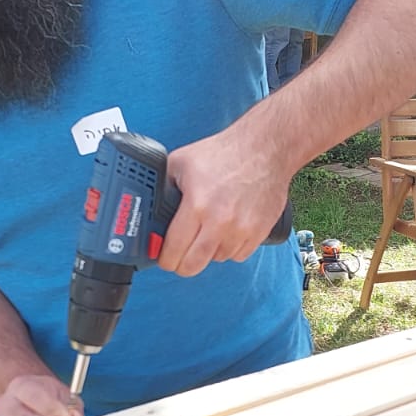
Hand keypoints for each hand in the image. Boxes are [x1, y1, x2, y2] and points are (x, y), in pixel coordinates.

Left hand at [160, 125, 290, 276]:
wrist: (264, 149)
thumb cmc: (226, 153)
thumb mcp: (181, 163)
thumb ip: (164, 187)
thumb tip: (150, 206)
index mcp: (197, 205)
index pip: (174, 250)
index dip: (164, 258)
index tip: (164, 257)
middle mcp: (220, 222)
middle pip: (193, 265)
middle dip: (182, 265)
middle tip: (180, 257)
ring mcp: (242, 229)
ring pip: (216, 260)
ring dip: (208, 252)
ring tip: (207, 231)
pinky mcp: (259, 232)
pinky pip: (238, 255)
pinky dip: (230, 248)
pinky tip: (227, 230)